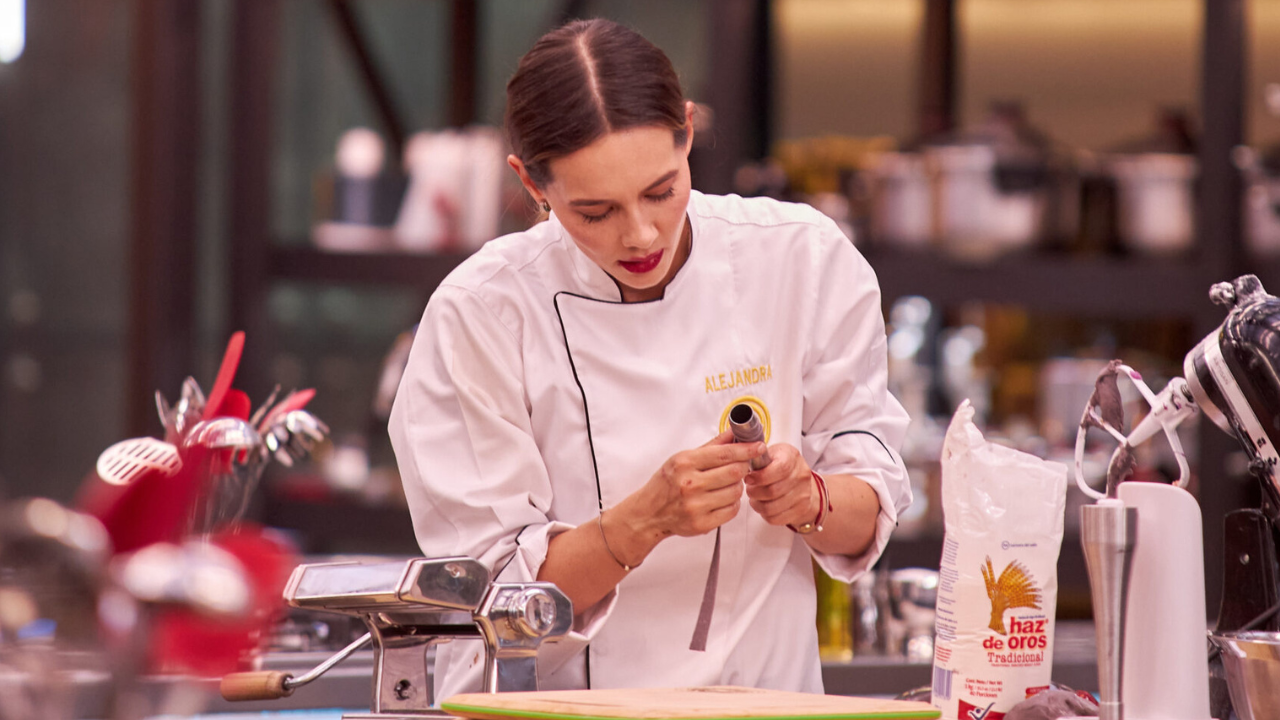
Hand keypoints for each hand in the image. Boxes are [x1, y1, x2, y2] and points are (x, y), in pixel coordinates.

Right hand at [631, 430, 763, 537]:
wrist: (649, 513)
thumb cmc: (666, 484)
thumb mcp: (682, 459)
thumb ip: (711, 446)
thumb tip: (734, 433)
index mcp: (685, 463)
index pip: (724, 454)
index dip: (746, 449)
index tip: (758, 447)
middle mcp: (689, 484)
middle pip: (734, 472)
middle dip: (743, 467)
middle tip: (741, 466)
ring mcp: (696, 505)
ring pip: (735, 492)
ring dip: (737, 486)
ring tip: (726, 484)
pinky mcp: (702, 524)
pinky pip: (731, 510)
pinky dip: (733, 503)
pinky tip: (722, 499)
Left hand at [744, 443, 818, 527]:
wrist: (802, 482)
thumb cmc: (780, 465)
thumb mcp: (771, 454)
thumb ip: (758, 457)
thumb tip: (742, 461)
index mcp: (792, 457)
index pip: (780, 469)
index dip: (760, 477)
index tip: (749, 478)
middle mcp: (801, 475)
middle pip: (773, 491)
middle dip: (754, 492)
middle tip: (750, 489)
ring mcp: (803, 494)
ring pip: (771, 507)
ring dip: (757, 504)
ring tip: (755, 497)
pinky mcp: (801, 510)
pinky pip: (775, 518)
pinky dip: (764, 514)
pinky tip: (763, 505)